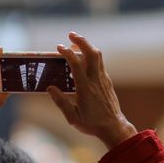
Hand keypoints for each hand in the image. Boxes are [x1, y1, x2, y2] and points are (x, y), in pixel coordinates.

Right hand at [48, 32, 136, 148]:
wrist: (113, 127)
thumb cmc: (92, 124)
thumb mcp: (72, 117)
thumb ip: (60, 102)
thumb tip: (50, 88)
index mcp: (85, 88)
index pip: (76, 64)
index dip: (67, 53)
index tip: (59, 47)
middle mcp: (96, 80)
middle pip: (91, 53)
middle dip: (81, 41)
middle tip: (70, 34)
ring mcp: (103, 80)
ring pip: (97, 56)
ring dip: (87, 46)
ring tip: (76, 43)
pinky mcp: (107, 82)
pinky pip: (99, 64)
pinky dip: (91, 56)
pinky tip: (84, 60)